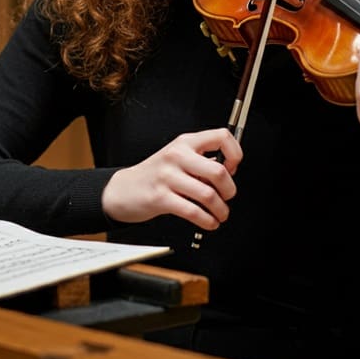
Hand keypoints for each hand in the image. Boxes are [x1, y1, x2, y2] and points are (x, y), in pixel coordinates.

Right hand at [101, 128, 241, 229]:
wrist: (124, 189)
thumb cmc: (156, 174)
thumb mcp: (179, 157)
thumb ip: (202, 160)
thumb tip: (230, 171)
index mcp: (185, 142)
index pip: (221, 136)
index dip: (235, 154)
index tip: (232, 168)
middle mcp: (177, 155)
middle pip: (218, 172)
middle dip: (230, 190)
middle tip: (227, 196)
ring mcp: (167, 176)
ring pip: (208, 195)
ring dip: (220, 210)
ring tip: (220, 214)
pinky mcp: (161, 198)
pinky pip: (193, 212)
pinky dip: (207, 221)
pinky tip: (209, 222)